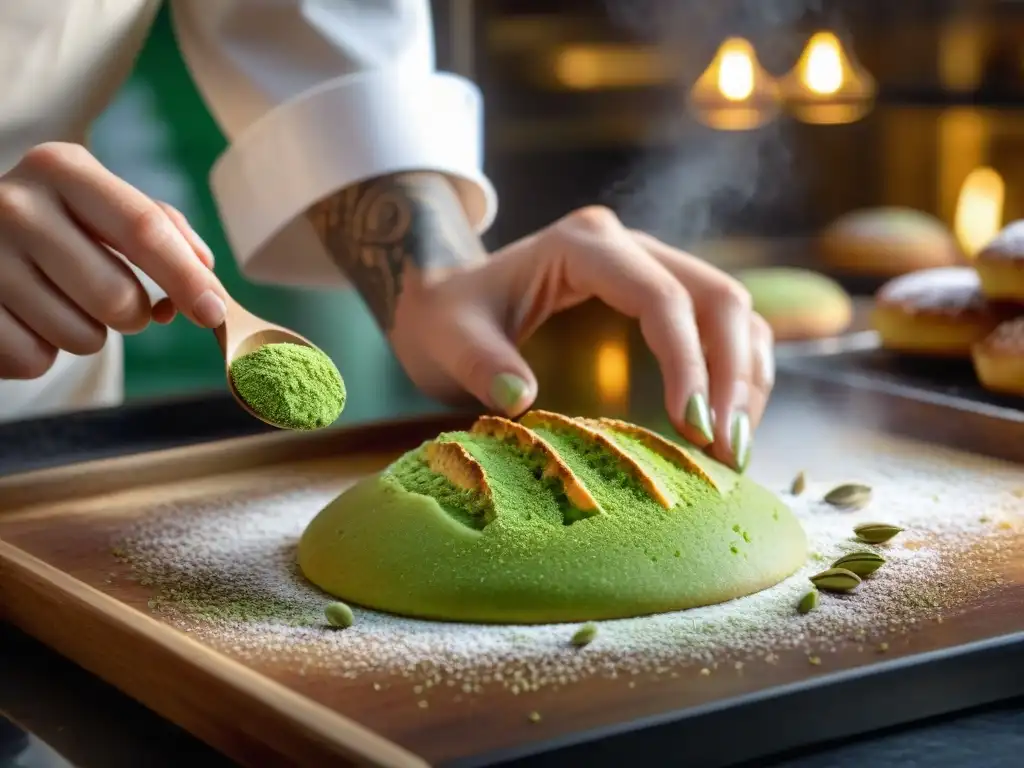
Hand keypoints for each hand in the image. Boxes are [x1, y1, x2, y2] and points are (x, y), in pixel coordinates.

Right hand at [0, 142, 226, 379]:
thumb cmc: (57, 226)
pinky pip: (35, 359)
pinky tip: (26, 319)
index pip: (143, 228)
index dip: (186, 277)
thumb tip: (207, 275)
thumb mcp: (102, 205)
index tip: (215, 311)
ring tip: (61, 303)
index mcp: (63, 169)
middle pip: (117, 297)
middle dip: (134, 315)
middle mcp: (17, 205)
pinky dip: (43, 352)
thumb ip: (165, 230)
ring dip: (87, 334)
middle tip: (119, 304)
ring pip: (82, 337)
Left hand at [391, 206, 773, 471]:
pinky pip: (723, 330)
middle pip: (717, 297)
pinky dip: (737, 376)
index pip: (660, 295)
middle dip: (732, 375)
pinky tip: (726, 429)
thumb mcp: (448, 339)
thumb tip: (519, 399)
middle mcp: (631, 247)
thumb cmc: (449, 318)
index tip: (690, 427)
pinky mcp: (663, 298)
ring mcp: (653, 269)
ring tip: (735, 451)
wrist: (448, 299)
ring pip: (734, 312)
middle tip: (727, 451)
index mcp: (583, 245)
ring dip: (746, 379)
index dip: (686, 360)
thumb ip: (480, 363)